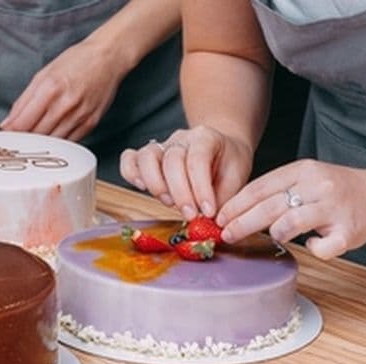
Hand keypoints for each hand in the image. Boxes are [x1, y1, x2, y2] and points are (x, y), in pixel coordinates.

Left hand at [0, 39, 127, 140]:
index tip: (6, 135)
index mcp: (49, 89)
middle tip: (19, 138)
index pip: (22, 123)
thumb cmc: (76, 62)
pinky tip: (53, 135)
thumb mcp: (43, 75)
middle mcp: (65, 104)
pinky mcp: (91, 123)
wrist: (108, 58)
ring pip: (53, 142)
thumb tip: (8, 124)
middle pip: (36, 135)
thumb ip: (23, 101)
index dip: (11, 132)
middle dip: (24, 139)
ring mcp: (80, 116)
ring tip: (35, 138)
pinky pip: (69, 142)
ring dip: (41, 143)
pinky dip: (58, 143)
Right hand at [120, 125, 253, 219]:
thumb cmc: (228, 166)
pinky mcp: (148, 157)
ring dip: (156, 185)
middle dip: (181, 193)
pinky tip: (142, 188)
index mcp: (206, 137)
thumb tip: (208, 223)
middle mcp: (181, 138)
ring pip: (147, 157)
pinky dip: (131, 174)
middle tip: (190, 215)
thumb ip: (222, 199)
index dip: (201, 189)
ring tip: (169, 203)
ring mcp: (162, 145)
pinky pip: (130, 159)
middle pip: (172, 160)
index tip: (208, 212)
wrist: (222, 151)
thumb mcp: (235, 179)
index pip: (197, 160)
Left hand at [216, 159, 365, 259]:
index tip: (218, 218)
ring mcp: (335, 208)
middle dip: (242, 222)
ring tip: (273, 237)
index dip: (235, 205)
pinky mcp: (350, 232)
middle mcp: (319, 186)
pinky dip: (314, 250)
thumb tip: (233, 211)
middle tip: (227, 235)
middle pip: (270, 206)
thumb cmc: (333, 192)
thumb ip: (276, 190)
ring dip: (276, 233)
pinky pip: (323, 248)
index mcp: (303, 170)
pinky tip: (312, 245)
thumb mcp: (304, 179)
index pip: (260, 187)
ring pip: (292, 223)